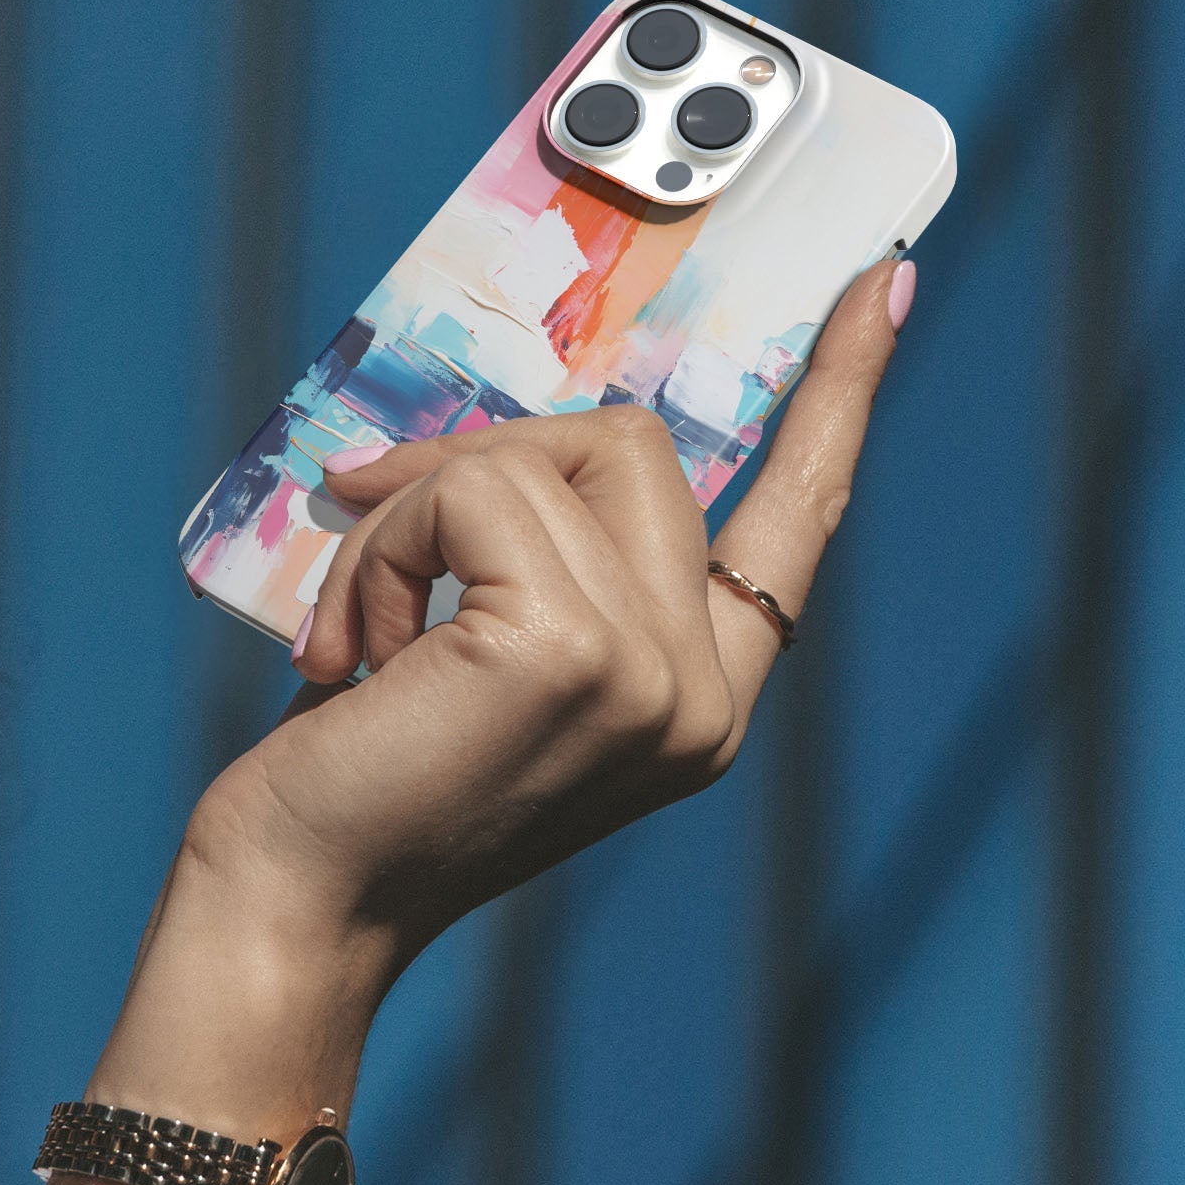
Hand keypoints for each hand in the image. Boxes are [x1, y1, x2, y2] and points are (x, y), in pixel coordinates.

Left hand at [188, 255, 910, 972]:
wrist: (295, 904)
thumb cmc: (368, 772)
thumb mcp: (485, 641)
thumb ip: (542, 546)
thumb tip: (516, 430)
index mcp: (699, 691)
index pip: (799, 519)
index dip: (842, 393)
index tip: (890, 280)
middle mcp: (703, 693)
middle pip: (628, 441)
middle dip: (481, 464)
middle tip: (380, 552)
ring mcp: (654, 674)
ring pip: (542, 452)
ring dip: (411, 513)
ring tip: (358, 635)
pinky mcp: (574, 653)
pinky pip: (473, 491)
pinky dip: (386, 540)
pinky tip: (354, 651)